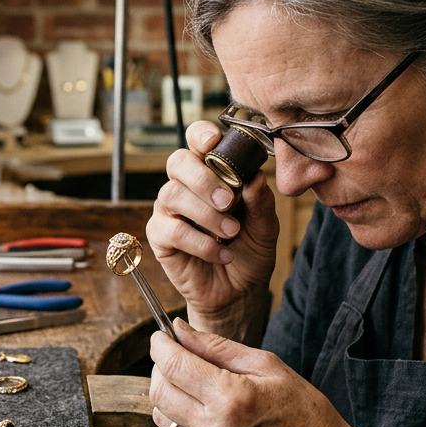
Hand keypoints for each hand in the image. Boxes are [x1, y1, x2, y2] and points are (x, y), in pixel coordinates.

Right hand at [148, 122, 278, 335]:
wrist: (238, 292)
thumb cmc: (249, 251)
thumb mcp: (265, 226)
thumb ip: (260, 201)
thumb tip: (254, 177)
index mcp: (210, 173)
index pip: (197, 141)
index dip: (200, 135)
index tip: (214, 142)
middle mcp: (185, 186)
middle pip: (178, 162)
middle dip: (203, 178)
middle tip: (229, 201)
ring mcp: (169, 211)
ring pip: (173, 195)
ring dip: (206, 214)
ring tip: (231, 233)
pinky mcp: (160, 237)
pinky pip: (172, 230)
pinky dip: (200, 243)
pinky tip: (221, 255)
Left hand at [149, 320, 387, 426]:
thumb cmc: (302, 410)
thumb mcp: (266, 365)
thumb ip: (217, 346)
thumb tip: (179, 329)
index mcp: (231, 398)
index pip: (174, 366)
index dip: (160, 345)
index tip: (161, 335)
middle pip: (158, 391)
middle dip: (160, 367)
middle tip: (175, 356)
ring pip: (161, 416)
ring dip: (167, 394)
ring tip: (189, 383)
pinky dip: (178, 418)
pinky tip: (201, 409)